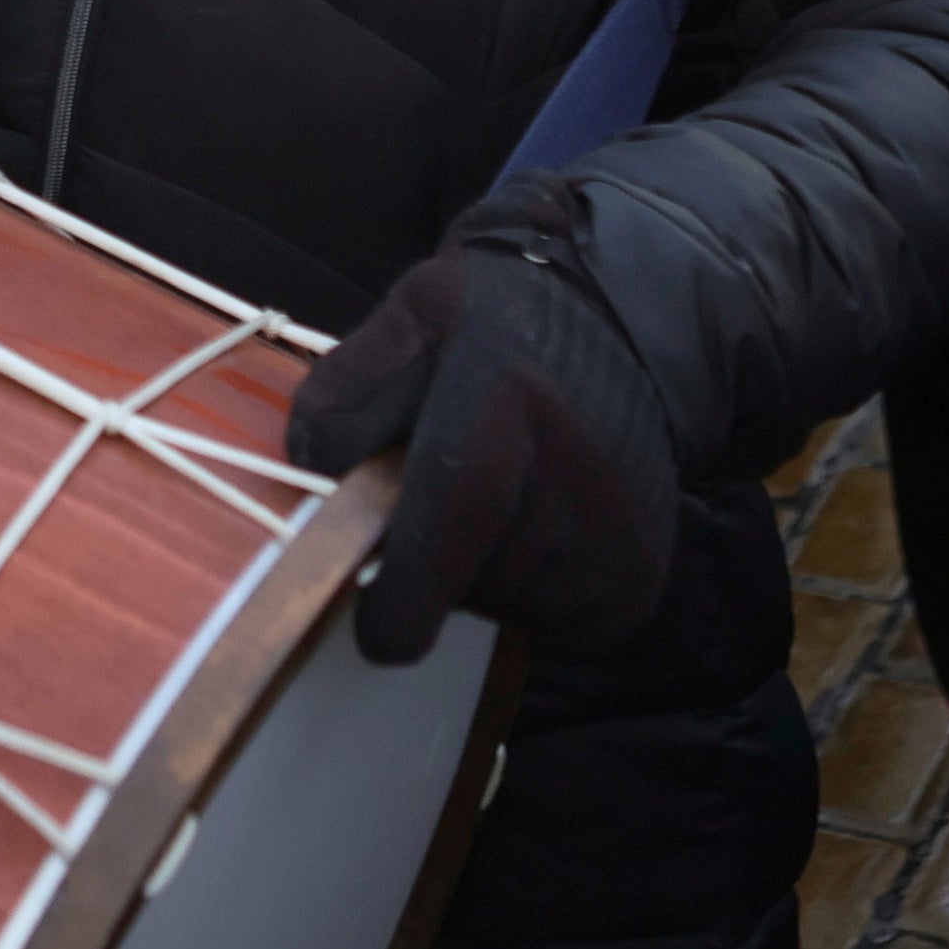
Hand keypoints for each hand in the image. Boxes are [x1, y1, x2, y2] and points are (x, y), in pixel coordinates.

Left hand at [281, 234, 681, 665]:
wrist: (619, 325)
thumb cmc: (496, 322)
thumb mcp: (412, 318)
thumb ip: (349, 385)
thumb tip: (308, 465)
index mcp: (505, 403)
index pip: (453, 518)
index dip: (408, 594)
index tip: (377, 631)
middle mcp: (573, 474)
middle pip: (471, 578)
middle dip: (434, 568)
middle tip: (439, 505)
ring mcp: (616, 533)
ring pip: (512, 603)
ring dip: (484, 577)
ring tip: (497, 505)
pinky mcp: (639, 575)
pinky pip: (561, 622)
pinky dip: (533, 595)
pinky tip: (537, 530)